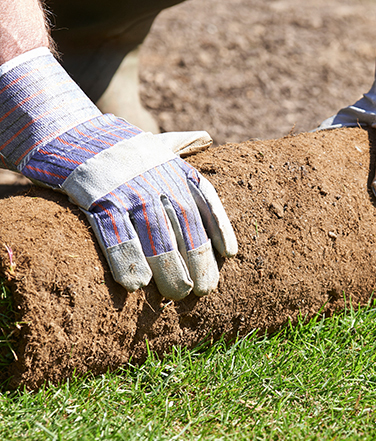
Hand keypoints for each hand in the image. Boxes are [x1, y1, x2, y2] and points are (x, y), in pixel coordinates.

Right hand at [0, 48, 236, 299]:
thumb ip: (182, 143)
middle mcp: (156, 177)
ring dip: (169, 268)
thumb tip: (206, 137)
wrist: (67, 133)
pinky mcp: (97, 198)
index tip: (231, 255)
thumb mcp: (153, 141)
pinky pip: (115, 234)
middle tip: (202, 290)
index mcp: (173, 167)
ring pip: (156, 234)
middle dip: (197, 259)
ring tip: (177, 295)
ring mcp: (127, 188)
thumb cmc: (118, 147)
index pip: (206, 198)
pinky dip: (127, 260)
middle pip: (186, 224)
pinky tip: (136, 285)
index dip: (220, 227)